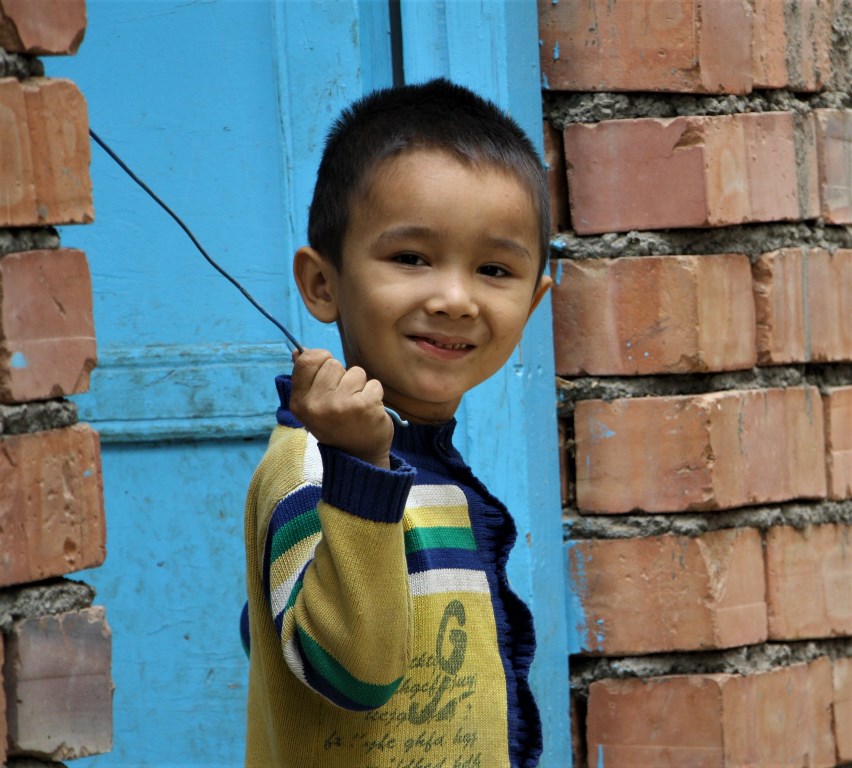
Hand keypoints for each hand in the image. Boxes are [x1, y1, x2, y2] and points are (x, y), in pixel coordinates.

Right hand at [289, 348, 392, 468]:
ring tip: (355, 406)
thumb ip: (305, 378)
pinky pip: (373, 383)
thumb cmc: (335, 425)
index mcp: (299, 402)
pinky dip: (374, 394)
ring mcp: (341, 405)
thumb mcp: (312, 406)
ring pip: (355, 372)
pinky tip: (368, 411)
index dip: (321, 359)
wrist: (359, 455)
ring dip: (360, 386)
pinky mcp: (365, 406)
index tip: (328, 375)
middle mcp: (317, 405)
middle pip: (333, 364)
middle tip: (343, 399)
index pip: (307, 359)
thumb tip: (297, 351)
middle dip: (342, 376)